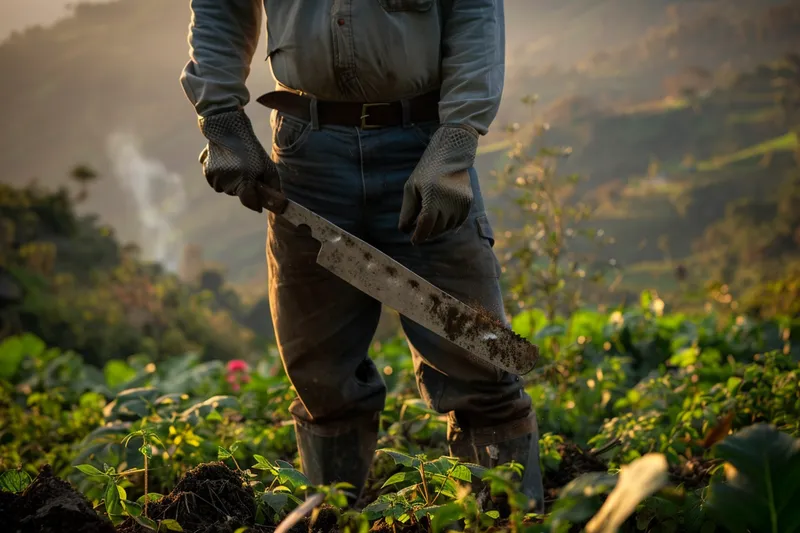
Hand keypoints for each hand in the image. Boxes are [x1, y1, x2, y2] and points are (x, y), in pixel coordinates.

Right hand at [198, 108, 280, 212]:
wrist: (229, 128)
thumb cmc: (251, 148)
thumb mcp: (267, 165)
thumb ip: (272, 184)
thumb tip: (277, 199)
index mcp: (244, 181)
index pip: (249, 202)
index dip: (255, 204)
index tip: (258, 206)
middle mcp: (227, 181)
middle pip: (235, 194)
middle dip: (242, 187)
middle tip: (247, 173)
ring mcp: (215, 176)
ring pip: (223, 188)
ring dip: (229, 182)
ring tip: (235, 167)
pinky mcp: (206, 169)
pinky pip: (213, 179)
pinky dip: (219, 174)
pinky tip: (224, 162)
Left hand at [398, 124, 477, 243]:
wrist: (452, 155)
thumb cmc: (426, 171)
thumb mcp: (411, 188)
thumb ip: (408, 210)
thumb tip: (405, 231)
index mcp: (433, 196)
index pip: (426, 224)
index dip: (418, 235)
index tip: (413, 240)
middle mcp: (449, 201)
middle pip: (437, 228)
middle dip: (426, 233)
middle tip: (419, 232)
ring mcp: (461, 203)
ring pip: (447, 227)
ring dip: (437, 230)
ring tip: (429, 224)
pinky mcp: (468, 203)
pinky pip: (457, 222)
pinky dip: (448, 225)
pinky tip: (441, 220)